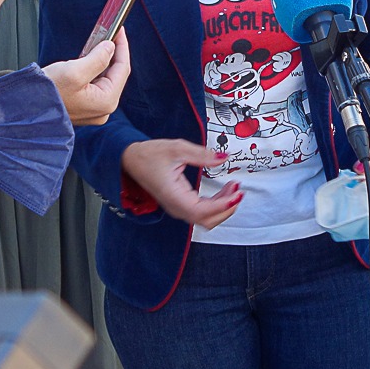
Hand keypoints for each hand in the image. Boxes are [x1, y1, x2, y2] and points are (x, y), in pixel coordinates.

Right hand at [42, 28, 129, 124]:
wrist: (24, 109)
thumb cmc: (47, 93)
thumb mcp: (74, 71)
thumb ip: (97, 58)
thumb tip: (110, 47)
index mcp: (106, 101)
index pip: (122, 69)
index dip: (122, 47)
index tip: (120, 30)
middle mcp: (103, 108)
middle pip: (115, 74)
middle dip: (112, 53)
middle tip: (109, 33)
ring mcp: (93, 110)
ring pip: (104, 78)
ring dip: (101, 60)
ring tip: (97, 43)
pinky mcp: (83, 106)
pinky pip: (94, 83)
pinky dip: (92, 69)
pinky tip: (87, 57)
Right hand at [120, 138, 241, 228]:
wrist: (131, 159)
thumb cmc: (149, 155)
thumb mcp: (177, 148)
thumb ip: (202, 154)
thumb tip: (223, 158)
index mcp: (173, 196)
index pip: (202, 211)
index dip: (223, 206)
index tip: (237, 193)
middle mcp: (175, 207)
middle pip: (206, 220)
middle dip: (227, 207)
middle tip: (238, 189)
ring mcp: (177, 207)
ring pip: (206, 218)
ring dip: (223, 206)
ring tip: (233, 187)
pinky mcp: (180, 204)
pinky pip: (202, 211)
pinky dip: (216, 204)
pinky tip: (224, 190)